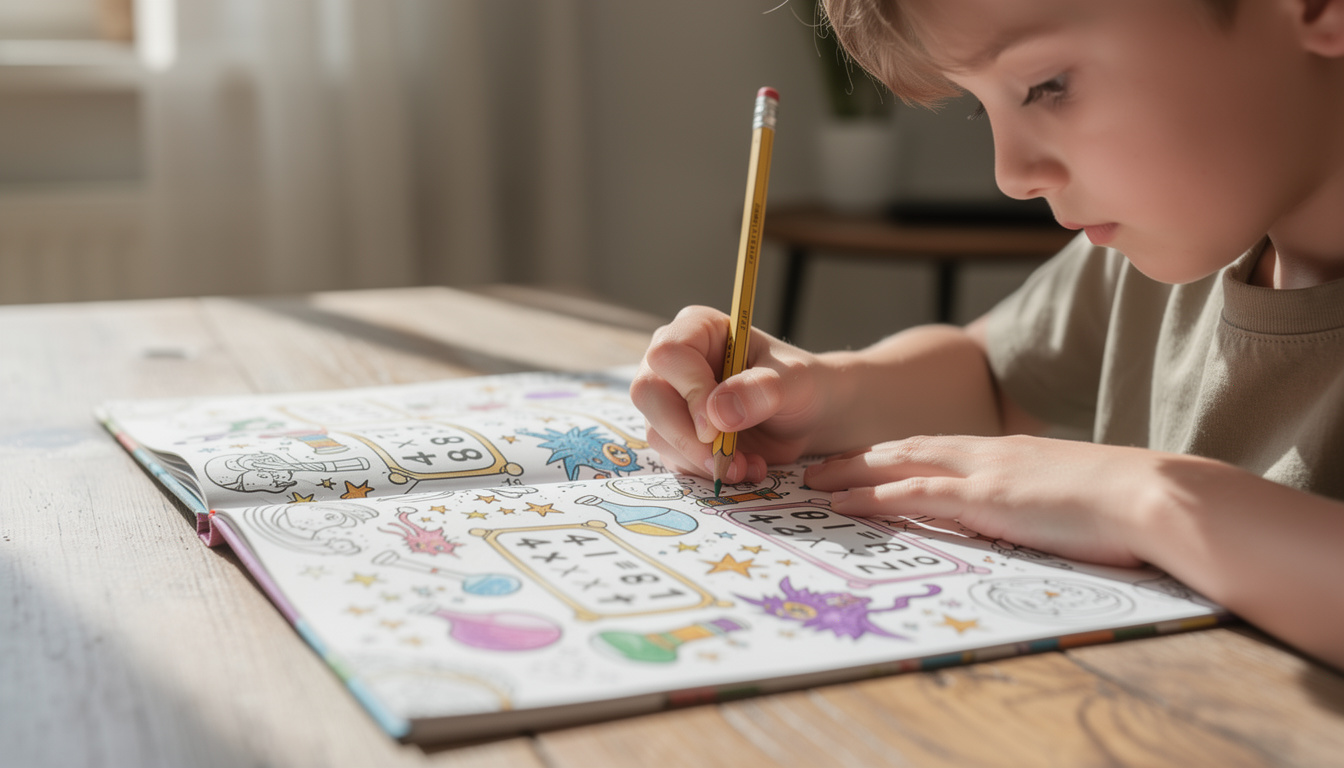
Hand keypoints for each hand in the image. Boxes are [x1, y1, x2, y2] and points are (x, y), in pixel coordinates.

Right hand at [631, 306, 825, 484]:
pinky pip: (673, 456)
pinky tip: (741, 468)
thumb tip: (718, 413)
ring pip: (657, 432)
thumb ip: (762, 389)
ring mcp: (672, 398)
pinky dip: (705, 470)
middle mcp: (675, 361)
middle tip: (725, 458)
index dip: (689, 391)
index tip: (718, 425)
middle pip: (648, 393)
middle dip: (686, 435)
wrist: (808, 416)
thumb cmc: (801, 384)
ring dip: (700, 459)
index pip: (669, 354)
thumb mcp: (794, 380)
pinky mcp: (676, 432)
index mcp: (699, 329)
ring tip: (746, 464)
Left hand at [804, 434, 1159, 566]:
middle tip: (818, 464)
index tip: (866, 459)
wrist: (1155, 496)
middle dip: (860, 456)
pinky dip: (871, 496)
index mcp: (1010, 453)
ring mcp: (983, 472)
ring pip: (898, 465)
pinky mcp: (983, 498)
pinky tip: (841, 501)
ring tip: (812, 480)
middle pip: (907, 448)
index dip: (898, 454)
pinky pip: (912, 494)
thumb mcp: (1076, 497)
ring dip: (850, 471)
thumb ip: (1043, 503)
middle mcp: (988, 453)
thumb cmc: (1129, 505)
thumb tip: (1035, 522)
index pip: (939, 448)